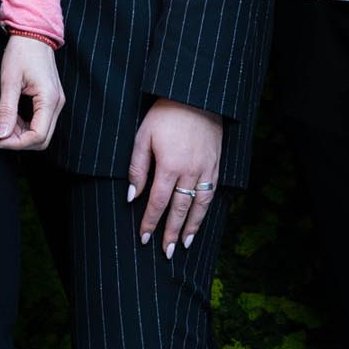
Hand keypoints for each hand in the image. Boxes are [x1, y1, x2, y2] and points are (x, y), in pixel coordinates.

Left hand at [0, 34, 63, 151]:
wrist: (33, 34)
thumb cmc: (21, 52)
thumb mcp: (9, 81)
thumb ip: (6, 110)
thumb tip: (1, 134)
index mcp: (49, 99)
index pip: (38, 136)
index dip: (17, 144)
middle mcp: (58, 103)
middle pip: (43, 139)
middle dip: (21, 142)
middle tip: (0, 134)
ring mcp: (57, 102)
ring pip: (43, 132)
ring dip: (23, 135)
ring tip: (5, 123)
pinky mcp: (52, 100)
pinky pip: (42, 122)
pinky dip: (27, 126)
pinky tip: (13, 117)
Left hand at [127, 99, 224, 255]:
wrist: (195, 96)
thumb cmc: (165, 114)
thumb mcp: (143, 136)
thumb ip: (137, 167)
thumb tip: (132, 196)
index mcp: (169, 166)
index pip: (157, 202)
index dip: (150, 222)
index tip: (144, 238)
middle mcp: (190, 172)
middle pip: (180, 210)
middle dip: (171, 232)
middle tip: (166, 252)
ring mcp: (206, 169)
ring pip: (199, 205)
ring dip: (192, 227)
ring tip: (185, 244)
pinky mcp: (216, 163)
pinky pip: (212, 192)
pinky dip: (206, 209)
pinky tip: (201, 218)